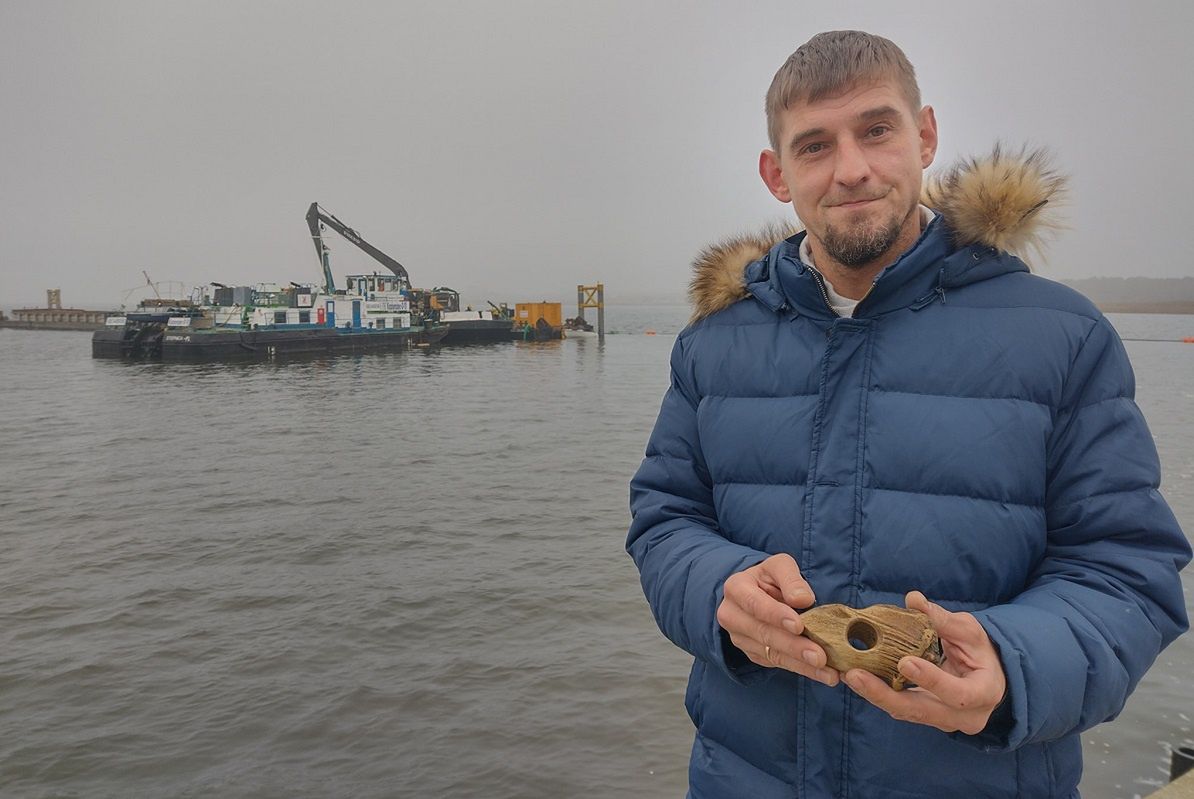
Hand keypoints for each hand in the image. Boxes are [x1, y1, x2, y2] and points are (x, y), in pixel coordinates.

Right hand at [716, 554, 837, 685]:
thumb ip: (791, 579)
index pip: (755, 604)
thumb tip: (803, 599)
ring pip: (771, 653)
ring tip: (827, 671)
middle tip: (819, 656)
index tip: (798, 625)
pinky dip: (802, 669)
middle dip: (793, 646)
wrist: (757, 593)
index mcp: (736, 588)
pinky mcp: (753, 653)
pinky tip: (822, 673)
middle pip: (763, 633)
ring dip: (801, 664)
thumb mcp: (780, 566)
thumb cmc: (769, 578)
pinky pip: (777, 663)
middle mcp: (732, 615)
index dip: (776, 615)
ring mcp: (740, 638)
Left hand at [842, 591, 1006, 734]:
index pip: (958, 694)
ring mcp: (941, 720)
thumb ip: (942, 619)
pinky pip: (898, 706)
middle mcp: (963, 716)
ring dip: (874, 694)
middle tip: (856, 675)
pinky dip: (877, 692)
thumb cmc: (980, 651)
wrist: (986, 675)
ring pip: (904, 712)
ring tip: (849, 675)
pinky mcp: (923, 715)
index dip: (932, 680)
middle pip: (920, 711)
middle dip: (885, 695)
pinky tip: (856, 677)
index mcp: (983, 694)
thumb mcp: (969, 631)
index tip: (905, 662)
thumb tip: (914, 599)